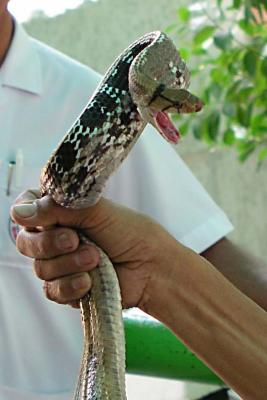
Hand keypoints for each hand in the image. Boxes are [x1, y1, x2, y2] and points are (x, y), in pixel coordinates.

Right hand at [11, 190, 179, 311]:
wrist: (151, 267)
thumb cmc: (129, 233)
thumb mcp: (96, 210)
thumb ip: (57, 208)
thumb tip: (18, 211)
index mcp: (61, 213)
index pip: (26, 210)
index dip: (28, 215)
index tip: (43, 218)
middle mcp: (56, 238)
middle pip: (27, 243)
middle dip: (50, 243)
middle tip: (75, 239)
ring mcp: (61, 264)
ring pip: (41, 268)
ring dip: (68, 264)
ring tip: (96, 258)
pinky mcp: (68, 289)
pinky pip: (52, 291)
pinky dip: (71, 286)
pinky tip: (89, 281)